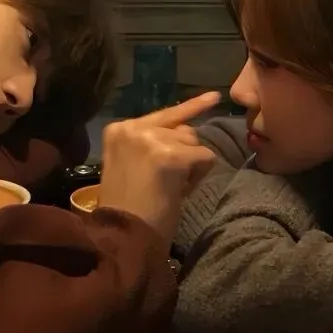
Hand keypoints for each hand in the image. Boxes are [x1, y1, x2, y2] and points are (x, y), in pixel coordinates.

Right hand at [98, 92, 221, 242]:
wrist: (121, 235)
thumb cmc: (125, 208)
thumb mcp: (129, 164)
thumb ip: (149, 144)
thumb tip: (186, 130)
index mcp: (118, 129)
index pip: (163, 114)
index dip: (190, 109)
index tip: (214, 97)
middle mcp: (134, 127)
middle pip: (183, 129)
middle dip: (183, 154)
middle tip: (165, 184)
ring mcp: (153, 139)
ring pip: (195, 143)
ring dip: (190, 167)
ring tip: (168, 189)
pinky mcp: (172, 155)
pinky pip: (205, 158)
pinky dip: (197, 177)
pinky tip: (178, 192)